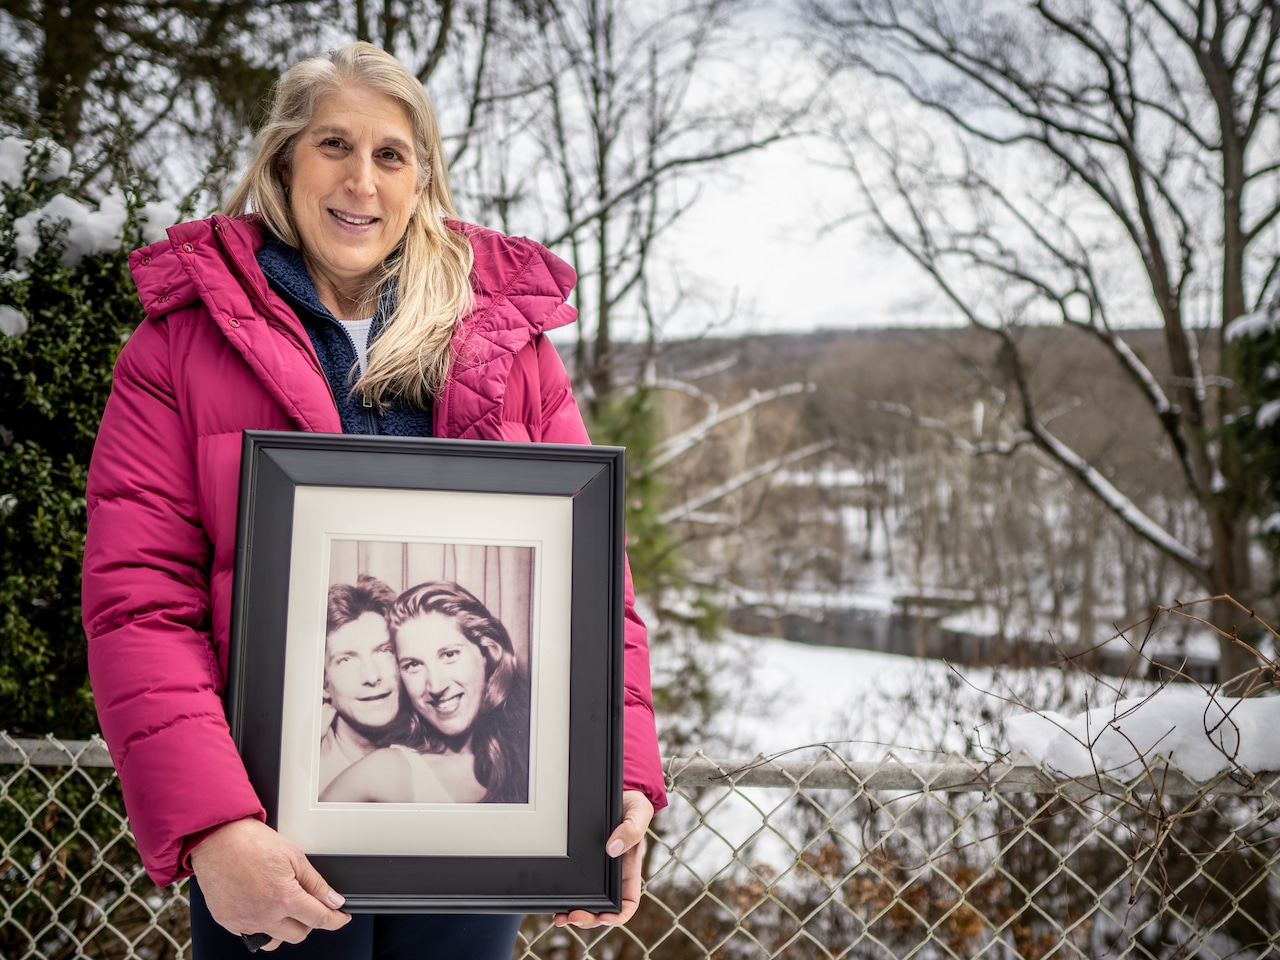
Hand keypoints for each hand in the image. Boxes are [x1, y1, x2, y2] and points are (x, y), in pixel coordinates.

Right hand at [189, 818, 350, 949]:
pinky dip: (262, 925)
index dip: (336, 920)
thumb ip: (316, 883)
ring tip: (284, 907)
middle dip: (310, 922)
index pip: (319, 919)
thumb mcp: (294, 856)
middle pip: (299, 934)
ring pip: (275, 940)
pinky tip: (262, 907)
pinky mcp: (228, 922)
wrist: (215, 838)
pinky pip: (251, 934)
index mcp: (284, 898)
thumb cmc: (251, 842)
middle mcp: (264, 916)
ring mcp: (244, 922)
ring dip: (285, 929)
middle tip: (310, 905)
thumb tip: (333, 900)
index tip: (340, 918)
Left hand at [555, 790, 653, 928]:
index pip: (628, 903)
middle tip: (574, 916)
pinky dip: (564, 898)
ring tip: (560, 917)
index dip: (618, 916)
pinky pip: (573, 887)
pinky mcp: (580, 864)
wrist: (614, 791)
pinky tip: (554, 900)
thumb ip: (631, 830)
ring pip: (586, 903)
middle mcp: (612, 876)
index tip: (605, 917)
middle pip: (603, 910)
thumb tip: (612, 849)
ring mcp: (595, 873)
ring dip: (574, 914)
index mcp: (629, 870)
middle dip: (590, 919)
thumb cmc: (632, 804)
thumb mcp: (639, 812)